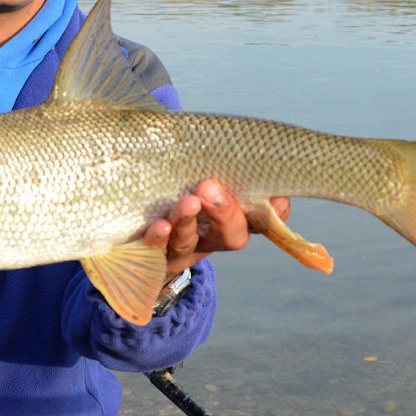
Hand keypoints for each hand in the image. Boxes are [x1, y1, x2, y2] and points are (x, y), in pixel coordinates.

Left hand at [142, 180, 290, 278]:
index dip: (274, 213)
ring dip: (189, 221)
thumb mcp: (204, 187)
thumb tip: (249, 161)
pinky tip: (161, 225)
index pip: (262, 219)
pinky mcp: (153, 254)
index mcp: (232, 223)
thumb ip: (224, 174)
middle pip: (230, 235)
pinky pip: (156, 248)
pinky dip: (159, 237)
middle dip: (225, 213)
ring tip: (188, 203)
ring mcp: (181, 250)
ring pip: (189, 241)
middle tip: (211, 188)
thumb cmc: (180, 199)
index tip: (276, 196)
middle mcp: (211, 239)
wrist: (139, 250)